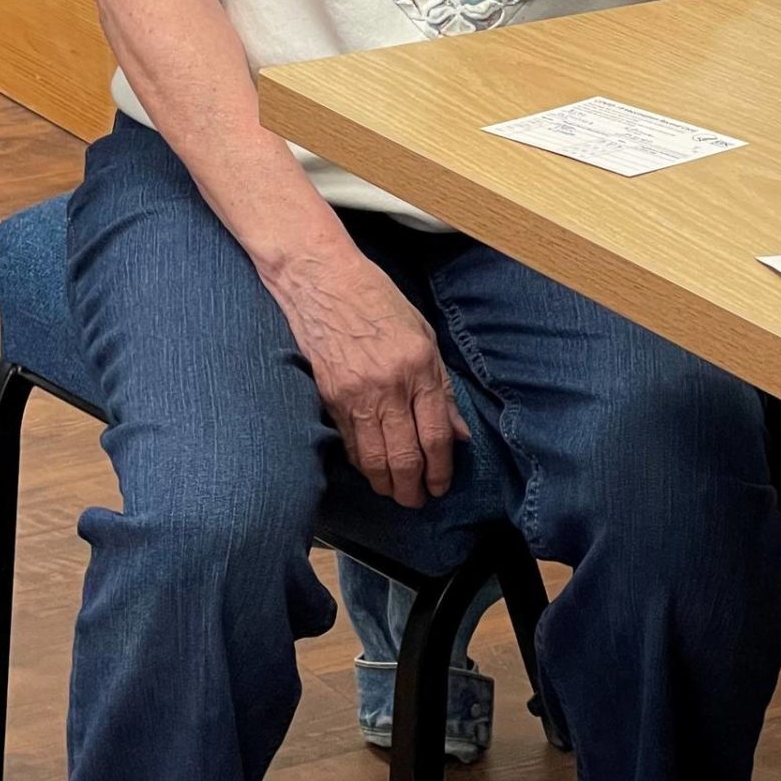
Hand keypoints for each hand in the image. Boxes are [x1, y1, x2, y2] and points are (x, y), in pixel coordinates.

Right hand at [286, 247, 469, 507]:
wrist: (322, 280)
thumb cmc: (377, 300)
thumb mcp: (423, 334)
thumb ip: (441, 387)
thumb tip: (458, 433)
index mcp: (419, 368)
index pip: (436, 436)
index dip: (441, 471)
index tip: (441, 486)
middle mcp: (390, 386)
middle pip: (405, 457)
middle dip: (413, 489)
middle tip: (417, 500)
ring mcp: (356, 394)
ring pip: (374, 459)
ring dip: (386, 484)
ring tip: (394, 492)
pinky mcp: (330, 397)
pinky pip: (349, 443)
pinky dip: (361, 463)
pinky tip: (369, 468)